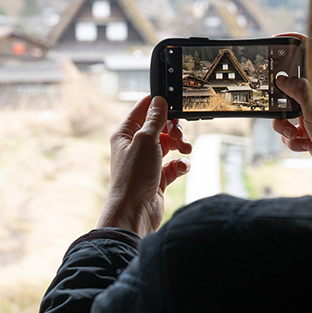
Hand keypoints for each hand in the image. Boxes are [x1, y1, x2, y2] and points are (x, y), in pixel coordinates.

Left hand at [97, 95, 191, 236]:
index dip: (159, 105)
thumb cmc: (133, 176)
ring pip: (170, 144)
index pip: (143, 109)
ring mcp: (147, 161)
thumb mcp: (146, 140)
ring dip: (180, 145)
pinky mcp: (158, 176)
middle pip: (160, 126)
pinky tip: (181, 168)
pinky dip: (181, 164)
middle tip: (180, 135)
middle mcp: (135, 146)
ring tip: (185, 150)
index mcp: (126, 133)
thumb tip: (159, 101)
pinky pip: (174, 164)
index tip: (174, 104)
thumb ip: (155, 119)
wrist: (135, 211)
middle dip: (174, 129)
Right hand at [270, 34, 311, 186]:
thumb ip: (299, 90)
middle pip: (289, 88)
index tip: (280, 40)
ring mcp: (311, 117)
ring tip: (296, 134)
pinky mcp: (307, 134)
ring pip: (284, 114)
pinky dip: (291, 141)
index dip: (298, 44)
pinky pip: (288, 132)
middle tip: (274, 103)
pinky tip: (304, 146)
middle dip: (279, 100)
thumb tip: (283, 77)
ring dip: (284, 126)